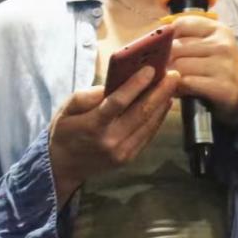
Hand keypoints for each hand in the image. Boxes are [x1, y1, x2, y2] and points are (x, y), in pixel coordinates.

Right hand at [48, 66, 178, 203]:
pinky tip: (164, 103)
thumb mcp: (66, 109)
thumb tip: (111, 84)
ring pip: (149, 124)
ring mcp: (121, 152)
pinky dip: (159, 118)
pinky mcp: (129, 157)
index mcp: (92, 126)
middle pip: (141, 113)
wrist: (63, 166)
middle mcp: (110, 141)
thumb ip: (86, 96)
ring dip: (163, 103)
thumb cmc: (65, 131)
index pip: (118, 103)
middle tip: (173, 74)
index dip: (136, 85)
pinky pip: (148, 135)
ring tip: (172, 85)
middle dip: (160, 91)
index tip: (150, 70)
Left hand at [169, 15, 237, 124]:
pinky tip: (178, 90)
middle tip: (163, 68)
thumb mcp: (209, 46)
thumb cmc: (218, 67)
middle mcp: (222, 44)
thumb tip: (155, 39)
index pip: (181, 24)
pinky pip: (187, 83)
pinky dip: (177, 88)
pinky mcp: (221, 86)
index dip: (167, 37)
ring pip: (180, 65)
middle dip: (166, 59)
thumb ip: (187, 39)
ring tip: (171, 80)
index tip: (164, 47)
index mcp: (218, 29)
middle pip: (177, 47)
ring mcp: (223, 65)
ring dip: (171, 75)